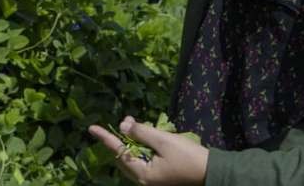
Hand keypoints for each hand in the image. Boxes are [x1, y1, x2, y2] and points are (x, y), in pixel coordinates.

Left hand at [88, 116, 208, 184]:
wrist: (212, 173)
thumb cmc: (189, 157)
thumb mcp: (164, 141)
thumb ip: (142, 132)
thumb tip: (123, 125)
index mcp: (143, 174)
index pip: (119, 151)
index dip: (105, 138)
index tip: (91, 128)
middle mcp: (144, 181)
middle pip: (124, 159)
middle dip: (118, 142)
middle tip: (117, 124)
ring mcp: (152, 181)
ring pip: (134, 160)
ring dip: (131, 145)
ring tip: (132, 128)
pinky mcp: (160, 178)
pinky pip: (143, 163)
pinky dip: (141, 150)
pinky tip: (145, 140)